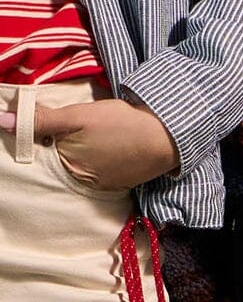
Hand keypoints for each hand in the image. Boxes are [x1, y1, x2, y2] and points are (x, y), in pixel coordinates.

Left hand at [0, 98, 178, 189]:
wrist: (167, 137)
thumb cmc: (122, 123)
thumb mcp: (80, 116)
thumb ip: (42, 120)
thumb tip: (2, 120)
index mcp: (66, 165)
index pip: (46, 149)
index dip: (50, 134)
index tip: (66, 124)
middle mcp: (80, 182)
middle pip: (64, 159)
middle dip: (69, 145)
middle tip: (90, 128)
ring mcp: (101, 185)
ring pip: (83, 166)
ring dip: (87, 153)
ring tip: (104, 136)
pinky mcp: (120, 183)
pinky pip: (102, 172)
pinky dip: (104, 161)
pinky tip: (114, 147)